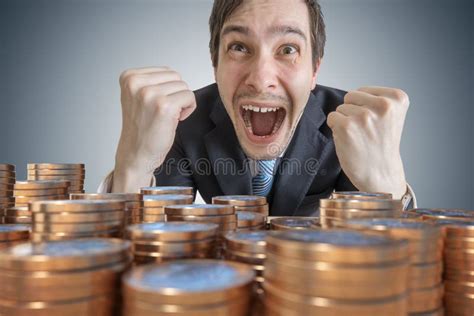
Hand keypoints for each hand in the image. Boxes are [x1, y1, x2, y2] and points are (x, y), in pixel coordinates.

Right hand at [113, 67, 195, 191]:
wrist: (136, 154)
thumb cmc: (141, 129)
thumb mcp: (138, 97)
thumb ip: (151, 81)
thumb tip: (174, 75)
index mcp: (129, 77)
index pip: (166, 71)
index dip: (167, 89)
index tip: (155, 105)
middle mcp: (136, 83)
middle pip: (176, 76)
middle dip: (175, 94)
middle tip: (162, 112)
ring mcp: (150, 94)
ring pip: (184, 86)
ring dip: (181, 102)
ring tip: (166, 117)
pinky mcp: (164, 106)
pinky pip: (189, 97)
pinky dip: (188, 109)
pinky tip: (174, 120)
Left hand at [327, 86, 408, 198]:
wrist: (380, 174)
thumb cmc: (381, 145)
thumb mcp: (389, 116)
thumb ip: (375, 99)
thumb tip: (348, 95)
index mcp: (397, 98)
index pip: (364, 91)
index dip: (364, 107)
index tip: (376, 124)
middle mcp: (383, 105)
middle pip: (351, 96)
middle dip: (353, 112)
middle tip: (365, 131)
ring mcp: (364, 115)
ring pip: (341, 108)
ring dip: (345, 122)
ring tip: (359, 137)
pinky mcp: (347, 126)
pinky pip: (332, 117)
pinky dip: (336, 129)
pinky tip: (350, 140)